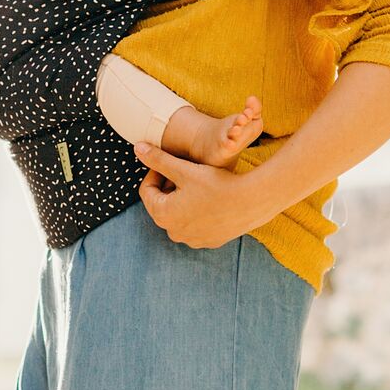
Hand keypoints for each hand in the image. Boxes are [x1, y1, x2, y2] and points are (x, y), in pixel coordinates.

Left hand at [133, 141, 258, 247]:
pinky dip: (197, 211)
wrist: (252, 202)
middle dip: (169, 186)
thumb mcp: (184, 169)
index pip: (147, 190)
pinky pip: (196, 224)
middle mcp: (173, 232)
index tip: (169, 162)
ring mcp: (191, 240)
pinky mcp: (208, 242)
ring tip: (198, 183)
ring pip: (179, 214)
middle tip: (185, 170)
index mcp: (162, 215)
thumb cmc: (217, 183)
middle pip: (163, 203)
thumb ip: (158, 159)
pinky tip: (211, 198)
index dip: (155, 172)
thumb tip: (137, 148)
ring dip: (183, 199)